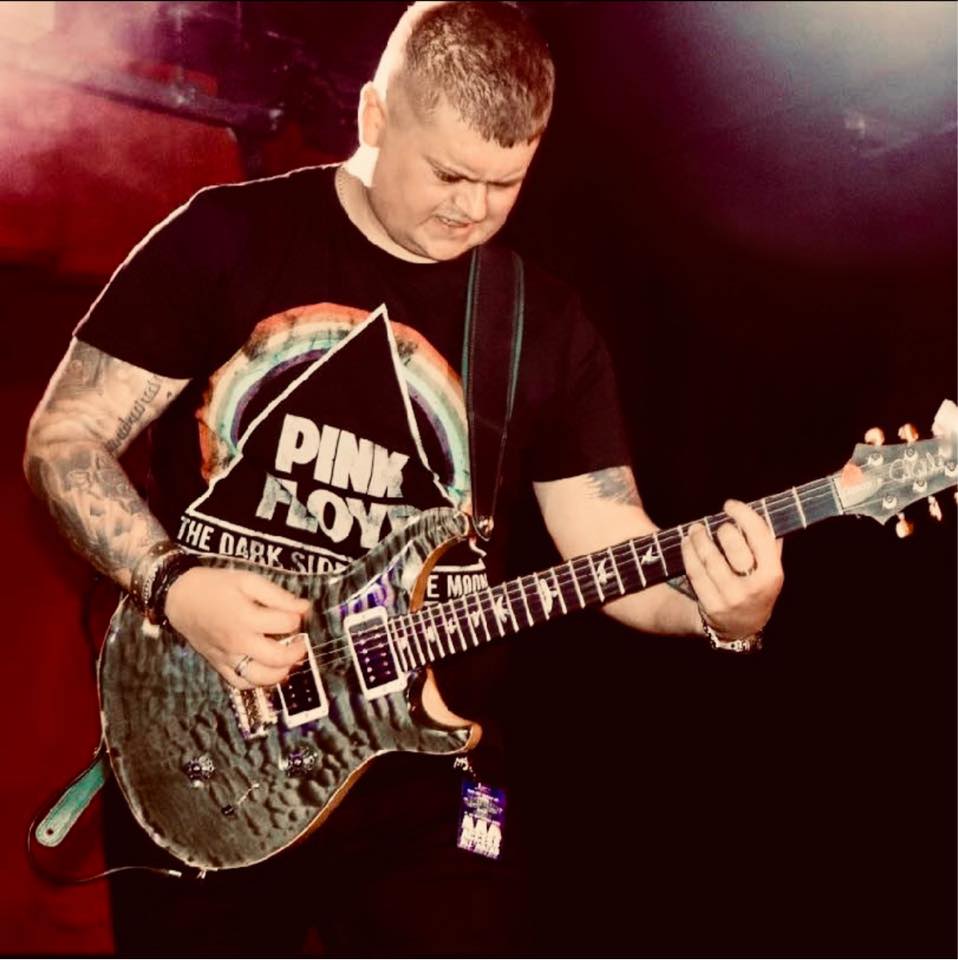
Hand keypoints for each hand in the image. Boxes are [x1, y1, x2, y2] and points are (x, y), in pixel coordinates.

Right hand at [164, 567, 309, 688]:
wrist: (180, 597)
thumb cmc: (216, 586)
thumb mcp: (248, 581)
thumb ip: (278, 595)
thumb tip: (304, 608)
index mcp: (246, 617)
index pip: (286, 624)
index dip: (298, 617)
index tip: (298, 612)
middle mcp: (238, 641)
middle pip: (278, 657)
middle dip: (298, 650)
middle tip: (302, 642)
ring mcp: (228, 657)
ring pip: (261, 678)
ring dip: (282, 671)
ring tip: (289, 660)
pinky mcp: (219, 665)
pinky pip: (241, 684)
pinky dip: (258, 682)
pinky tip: (268, 670)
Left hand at [680, 499, 783, 640]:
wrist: (740, 628)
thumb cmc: (755, 588)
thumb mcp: (769, 570)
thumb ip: (768, 544)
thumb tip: (761, 508)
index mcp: (773, 574)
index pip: (759, 535)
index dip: (743, 514)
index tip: (730, 504)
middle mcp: (754, 587)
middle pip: (733, 546)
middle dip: (721, 529)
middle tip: (714, 525)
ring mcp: (730, 598)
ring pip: (710, 558)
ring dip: (698, 538)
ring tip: (695, 529)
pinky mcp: (710, 605)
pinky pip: (695, 572)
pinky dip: (688, 553)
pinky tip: (687, 543)